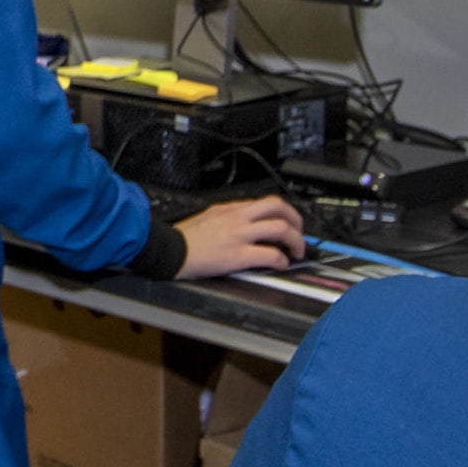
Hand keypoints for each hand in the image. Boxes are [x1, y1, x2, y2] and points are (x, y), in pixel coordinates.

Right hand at [174, 196, 305, 279]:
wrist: (168, 250)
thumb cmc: (183, 238)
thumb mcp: (207, 217)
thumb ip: (227, 217)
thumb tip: (243, 223)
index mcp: (230, 209)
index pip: (264, 202)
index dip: (282, 212)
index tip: (286, 221)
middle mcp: (238, 218)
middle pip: (278, 207)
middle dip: (295, 220)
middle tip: (298, 233)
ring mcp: (239, 235)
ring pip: (280, 228)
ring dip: (295, 240)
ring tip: (296, 251)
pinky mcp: (238, 255)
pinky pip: (270, 254)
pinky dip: (281, 260)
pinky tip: (280, 265)